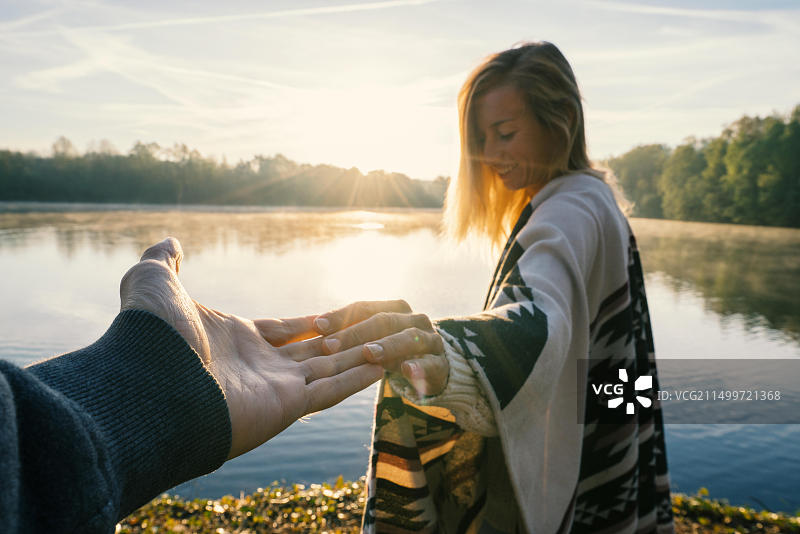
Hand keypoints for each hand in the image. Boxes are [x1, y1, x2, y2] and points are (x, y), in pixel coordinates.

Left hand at [119, 237, 382, 458]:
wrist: (148, 381)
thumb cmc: (150, 334)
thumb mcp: (153, 282)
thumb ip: (165, 262)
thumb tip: (170, 241)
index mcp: (237, 339)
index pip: (285, 330)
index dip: (310, 323)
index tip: (335, 316)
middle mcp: (260, 366)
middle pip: (314, 350)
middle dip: (345, 339)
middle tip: (378, 326)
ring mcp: (275, 388)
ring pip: (331, 368)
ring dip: (361, 356)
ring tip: (396, 343)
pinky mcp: (288, 406)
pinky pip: (333, 389)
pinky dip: (359, 377)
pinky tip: (386, 363)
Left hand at [313, 300, 448, 396]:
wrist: (433, 368)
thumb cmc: (392, 350)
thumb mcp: (373, 339)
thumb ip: (350, 330)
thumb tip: (311, 325)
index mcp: (395, 309)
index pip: (365, 307)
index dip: (342, 315)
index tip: (317, 325)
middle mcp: (414, 320)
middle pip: (384, 321)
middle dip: (356, 333)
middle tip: (330, 346)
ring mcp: (430, 341)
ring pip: (408, 339)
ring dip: (388, 345)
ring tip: (368, 353)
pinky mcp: (440, 365)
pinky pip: (431, 365)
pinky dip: (419, 367)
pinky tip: (406, 371)